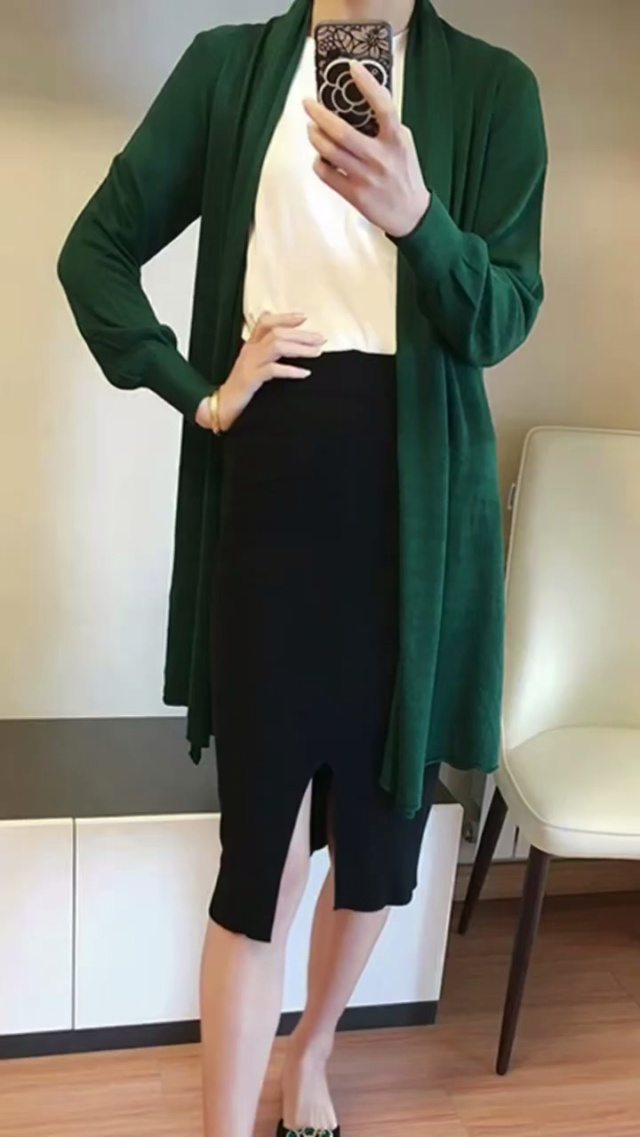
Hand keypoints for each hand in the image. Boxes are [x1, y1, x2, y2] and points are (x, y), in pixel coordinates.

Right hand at [195, 313, 324, 430]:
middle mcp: (250, 351)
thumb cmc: (241, 389)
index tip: (303, 318)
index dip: (284, 317)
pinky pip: (273, 369)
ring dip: (299, 348)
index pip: (265, 322)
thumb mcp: (253, 366)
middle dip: (301, 334)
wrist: (222, 407)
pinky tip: (304, 373)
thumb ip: (266, 354)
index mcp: (250, 346)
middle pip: (276, 333)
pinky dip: (291, 370)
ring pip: (276, 346)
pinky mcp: (250, 379)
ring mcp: (249, 363)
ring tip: (316, 353)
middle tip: (320, 339)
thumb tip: (287, 346)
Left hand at [304, 61, 430, 239]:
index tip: (352, 67)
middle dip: (319, 114)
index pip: (383, 106)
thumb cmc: (404, 174)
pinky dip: (319, 162)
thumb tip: (360, 102)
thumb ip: (385, 126)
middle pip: (341, 132)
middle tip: (308, 104)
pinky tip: (321, 157)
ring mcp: (365, 177)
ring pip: (329, 152)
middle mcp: (380, 158)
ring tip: (311, 129)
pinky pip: (326, 174)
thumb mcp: (403, 145)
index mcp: (396, 141)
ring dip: (315, 137)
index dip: (367, 84)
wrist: (411, 215)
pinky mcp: (354, 195)